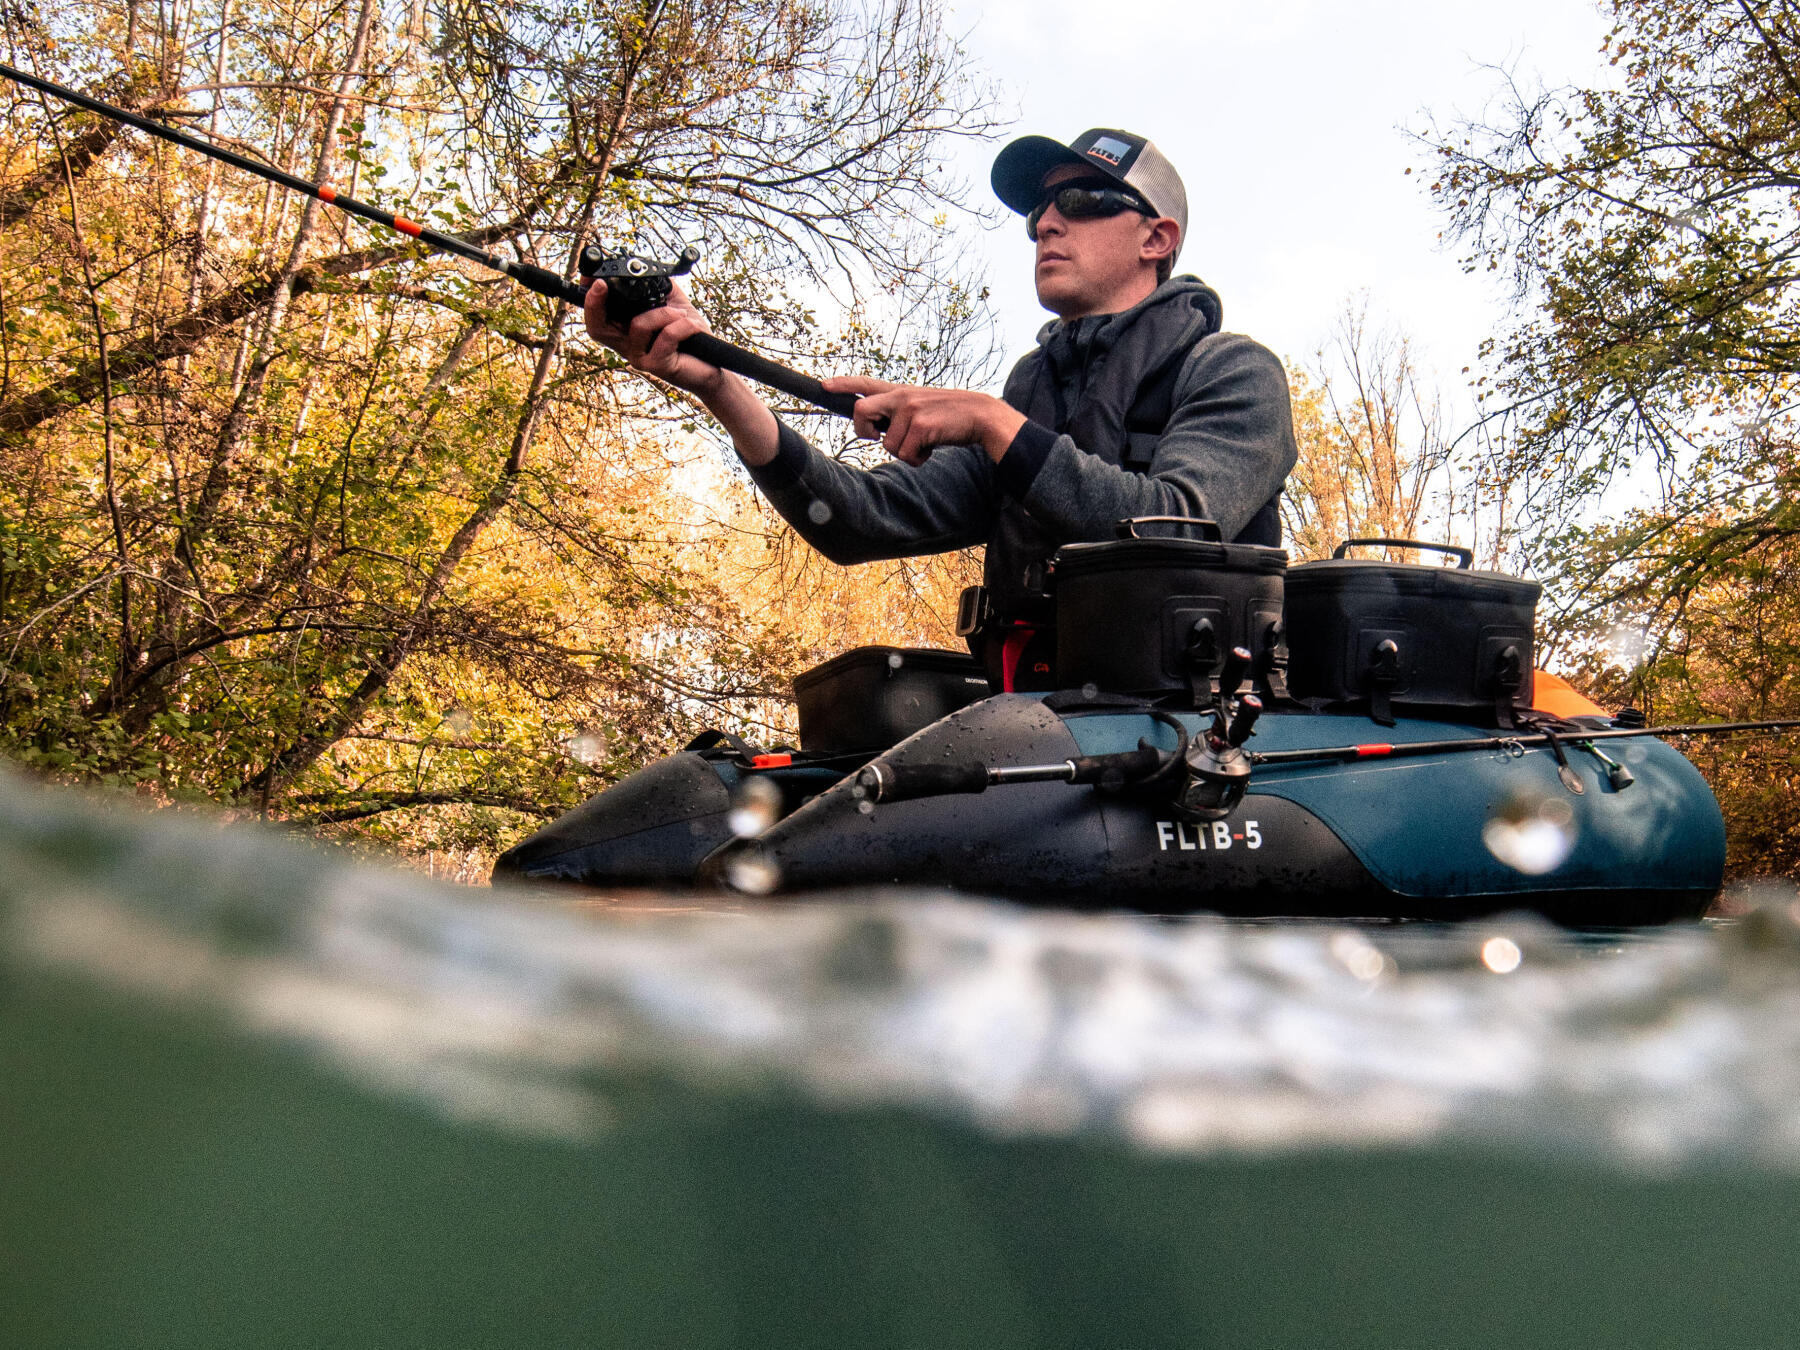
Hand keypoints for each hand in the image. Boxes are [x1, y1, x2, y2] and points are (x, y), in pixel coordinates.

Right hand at [584, 279, 722, 398]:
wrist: (713, 366)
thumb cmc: (692, 339)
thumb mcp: (674, 307)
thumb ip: (660, 289)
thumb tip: (649, 267)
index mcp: (626, 332)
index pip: (598, 318)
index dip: (588, 299)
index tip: (591, 278)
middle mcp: (628, 346)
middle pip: (597, 328)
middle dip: (595, 303)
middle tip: (602, 284)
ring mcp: (640, 358)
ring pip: (638, 325)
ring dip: (663, 313)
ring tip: (681, 315)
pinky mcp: (657, 366)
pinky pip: (665, 336)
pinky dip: (682, 326)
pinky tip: (692, 326)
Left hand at [821, 379, 1026, 466]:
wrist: (981, 415)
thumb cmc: (949, 417)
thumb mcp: (922, 407)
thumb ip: (899, 412)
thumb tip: (879, 433)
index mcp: (900, 391)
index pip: (865, 383)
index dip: (843, 385)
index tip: (824, 385)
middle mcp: (901, 396)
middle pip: (860, 412)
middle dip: (864, 432)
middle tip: (876, 438)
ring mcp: (910, 409)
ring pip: (887, 445)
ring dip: (904, 453)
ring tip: (923, 444)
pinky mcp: (920, 425)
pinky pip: (905, 453)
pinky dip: (918, 459)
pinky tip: (931, 449)